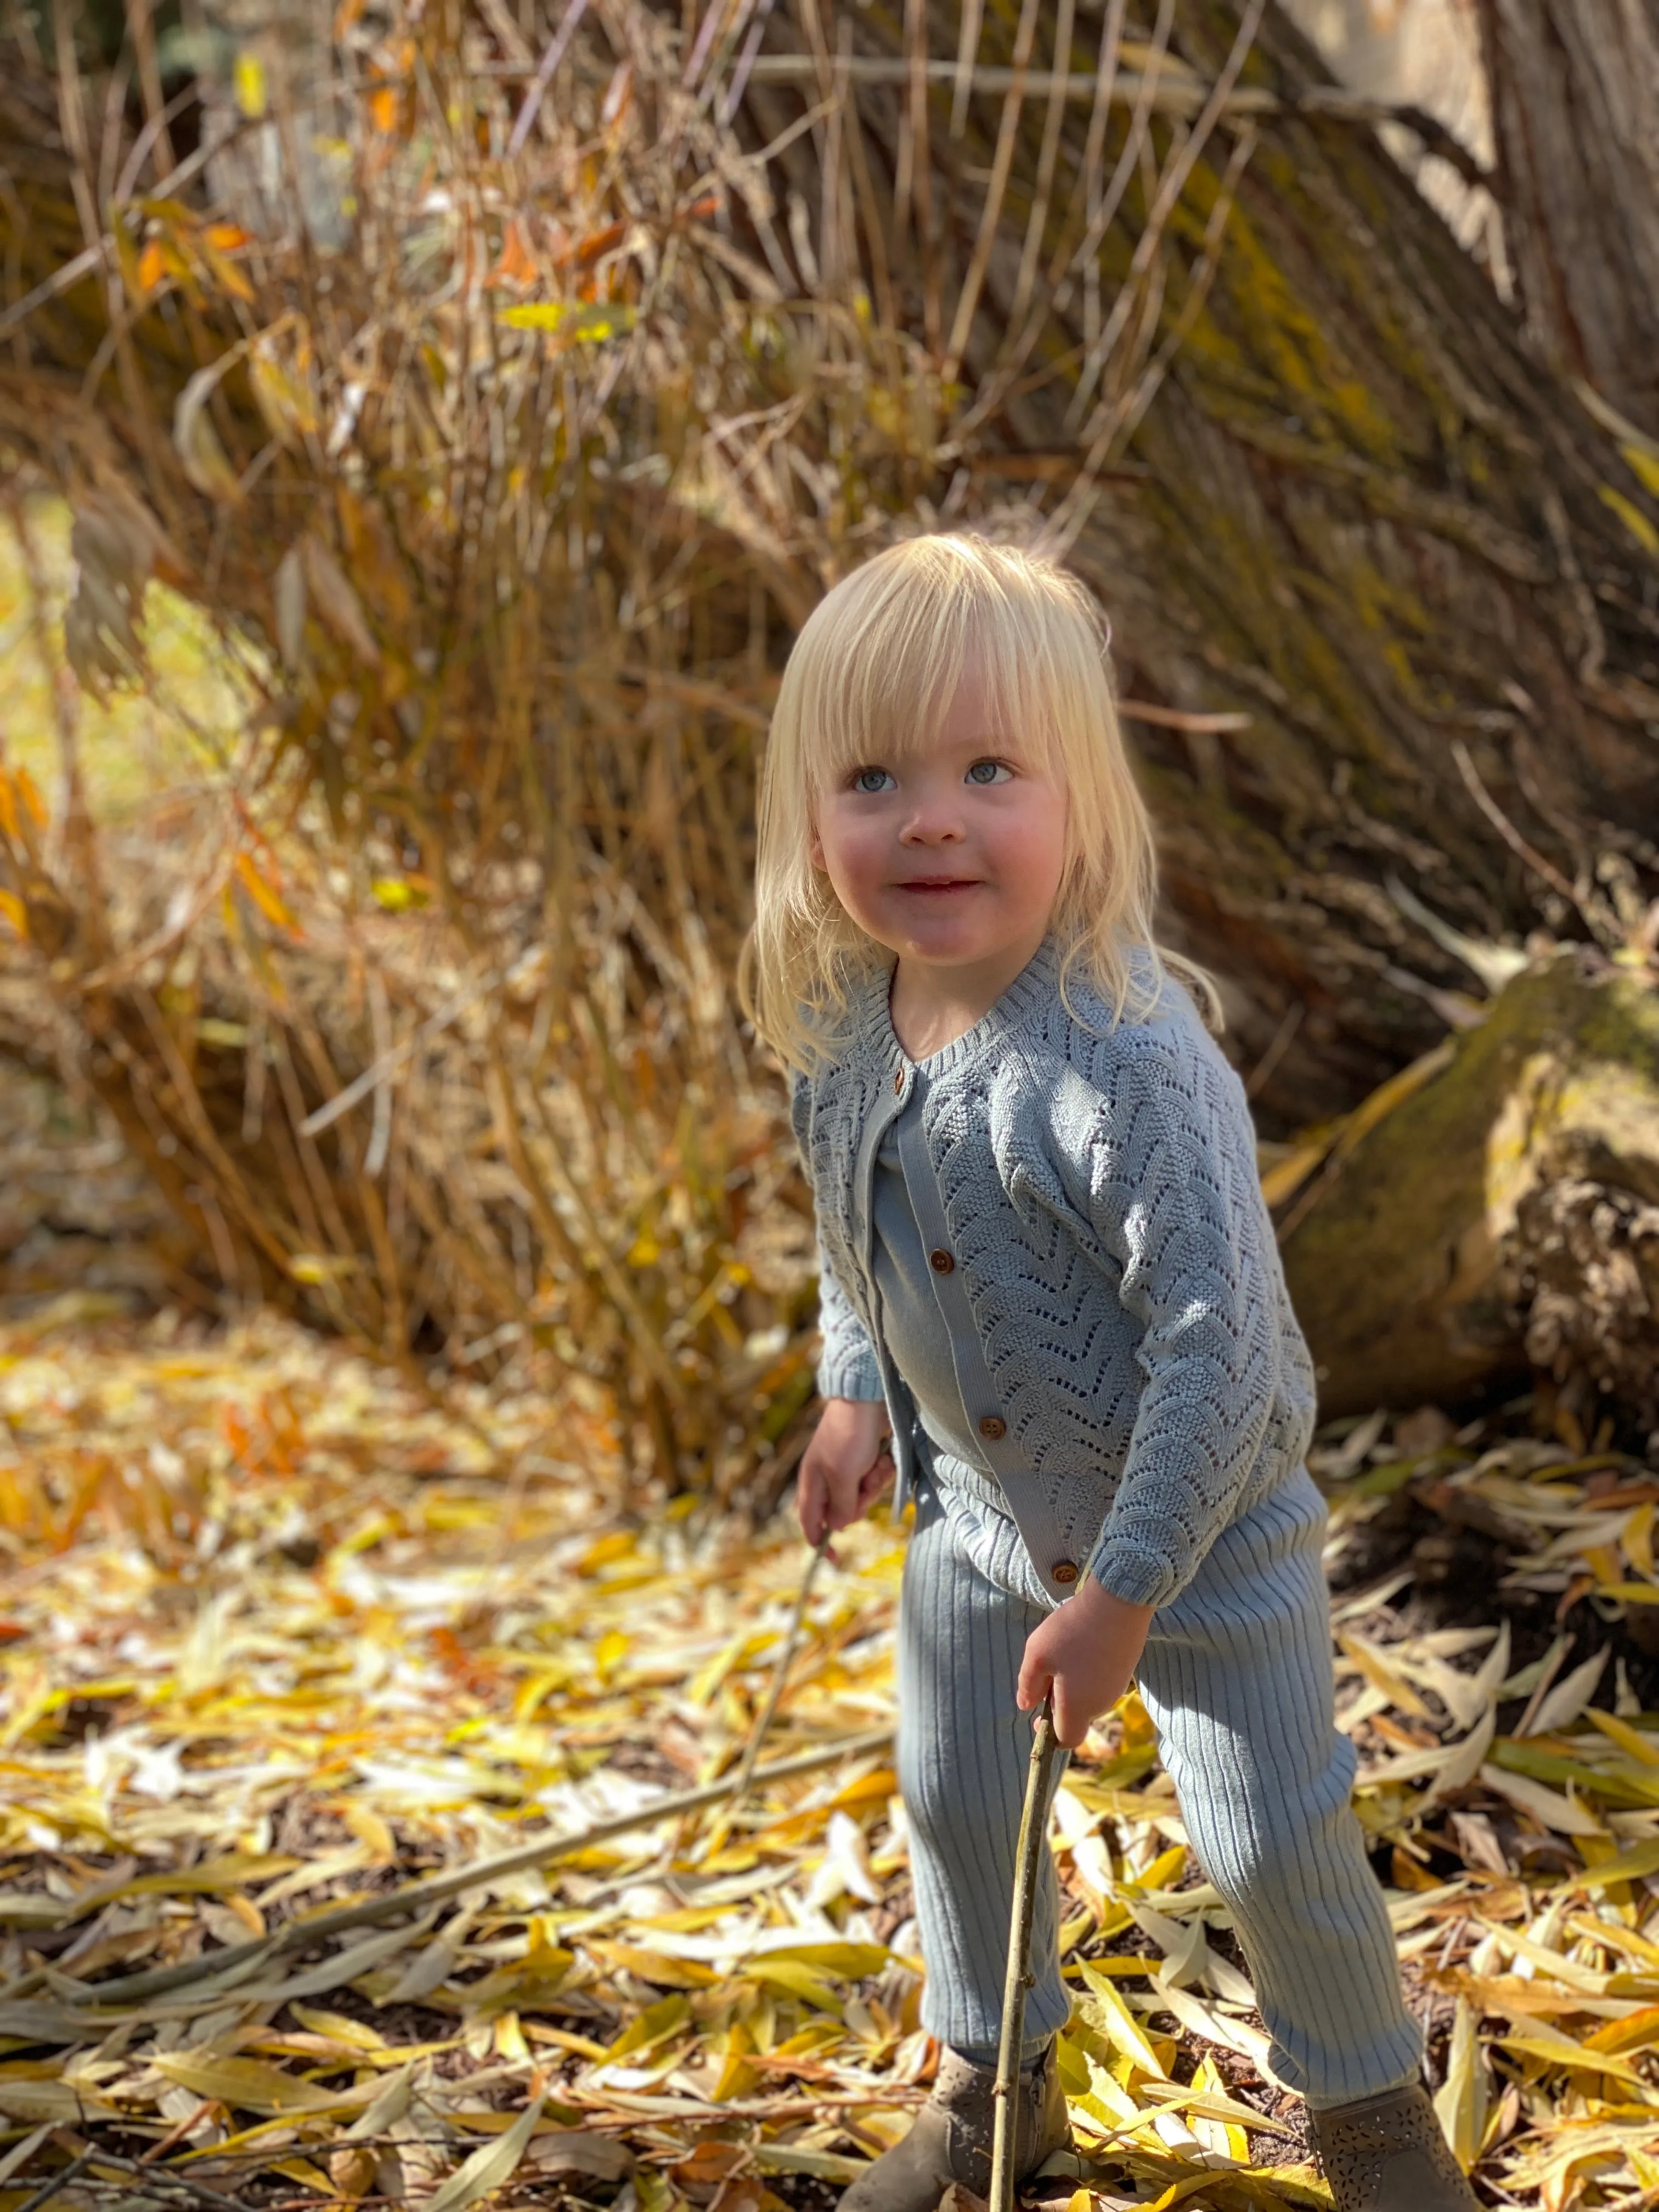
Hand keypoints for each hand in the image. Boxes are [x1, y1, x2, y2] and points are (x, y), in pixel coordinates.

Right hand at [797, 1398, 892, 1549]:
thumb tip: (838, 1528)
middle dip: (860, 1502)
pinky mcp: (865, 1461)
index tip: (835, 1560)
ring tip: (876, 1465)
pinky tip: (883, 1458)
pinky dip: (882, 1472)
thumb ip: (840, 1505)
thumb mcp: (842, 1476)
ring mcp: (847, 1469)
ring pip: (863, 1497)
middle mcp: (828, 1478)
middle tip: (865, 1484)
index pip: (810, 1522)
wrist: (867, 1400)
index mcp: (813, 1483)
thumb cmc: (849, 1436)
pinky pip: (875, 1480)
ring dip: (874, 1485)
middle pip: (843, 1512)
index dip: (820, 1542)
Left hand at [1017, 1576, 1153, 1747]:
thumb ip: (1028, 1685)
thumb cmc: (1072, 1631)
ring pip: (1089, 1697)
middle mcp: (1102, 1704)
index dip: (1050, 1734)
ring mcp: (1117, 1686)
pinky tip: (1081, 1645)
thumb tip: (1025, 1705)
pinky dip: (1088, 1672)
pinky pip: (1101, 1681)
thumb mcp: (1037, 1655)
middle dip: (1059, 1703)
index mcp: (1078, 1708)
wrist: (1118, 1602)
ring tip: (1064, 1652)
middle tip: (1048, 1671)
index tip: (1038, 1714)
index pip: (1067, 1739)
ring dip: (1073, 1685)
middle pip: (1077, 1716)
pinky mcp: (1125, 1668)